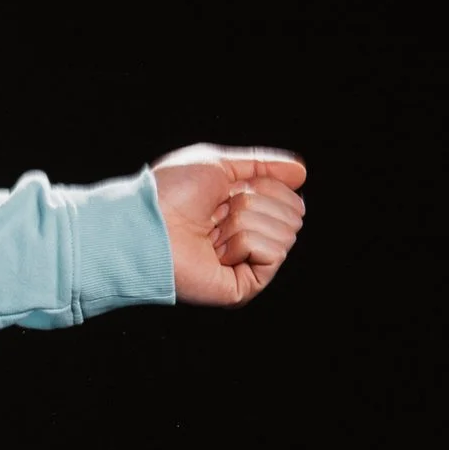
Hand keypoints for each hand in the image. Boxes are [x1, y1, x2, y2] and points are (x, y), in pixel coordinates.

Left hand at [150, 145, 307, 305]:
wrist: (147, 225)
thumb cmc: (170, 194)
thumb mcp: (218, 163)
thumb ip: (262, 164)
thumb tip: (301, 172)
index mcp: (244, 211)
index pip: (288, 195)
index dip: (263, 185)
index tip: (228, 190)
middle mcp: (249, 238)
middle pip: (293, 212)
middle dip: (256, 203)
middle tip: (217, 214)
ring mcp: (247, 264)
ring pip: (285, 231)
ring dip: (244, 223)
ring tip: (211, 234)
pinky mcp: (245, 286)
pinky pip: (274, 253)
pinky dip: (245, 243)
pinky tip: (216, 251)